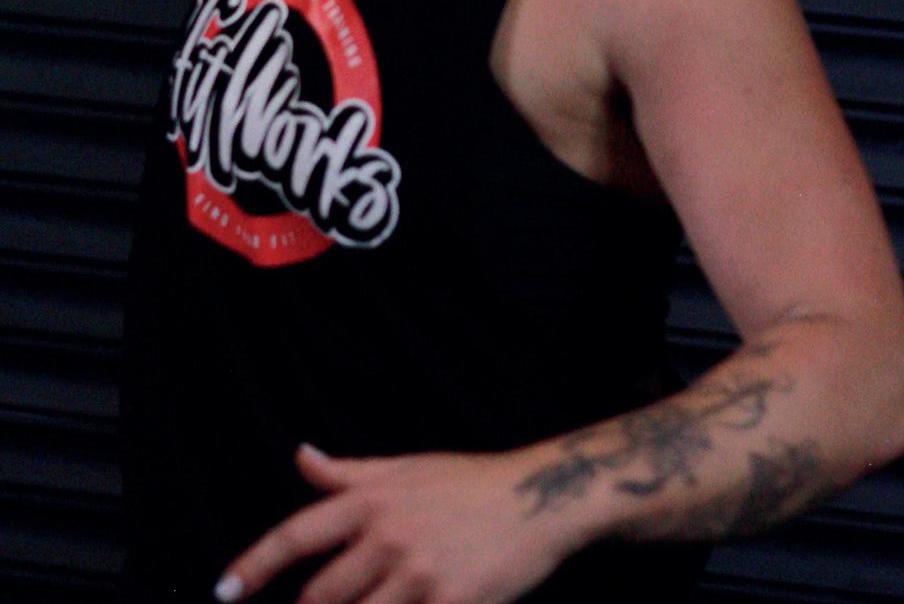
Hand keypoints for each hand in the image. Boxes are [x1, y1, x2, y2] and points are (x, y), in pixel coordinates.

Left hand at [214, 440, 567, 603]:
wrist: (537, 499)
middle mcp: (387, 536)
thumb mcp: (405, 467)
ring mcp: (417, 575)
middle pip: (320, 597)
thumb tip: (300, 455)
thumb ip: (347, 472)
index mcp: (371, 500)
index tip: (224, 592)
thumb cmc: (468, 483)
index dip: (254, 565)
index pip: (296, 535)